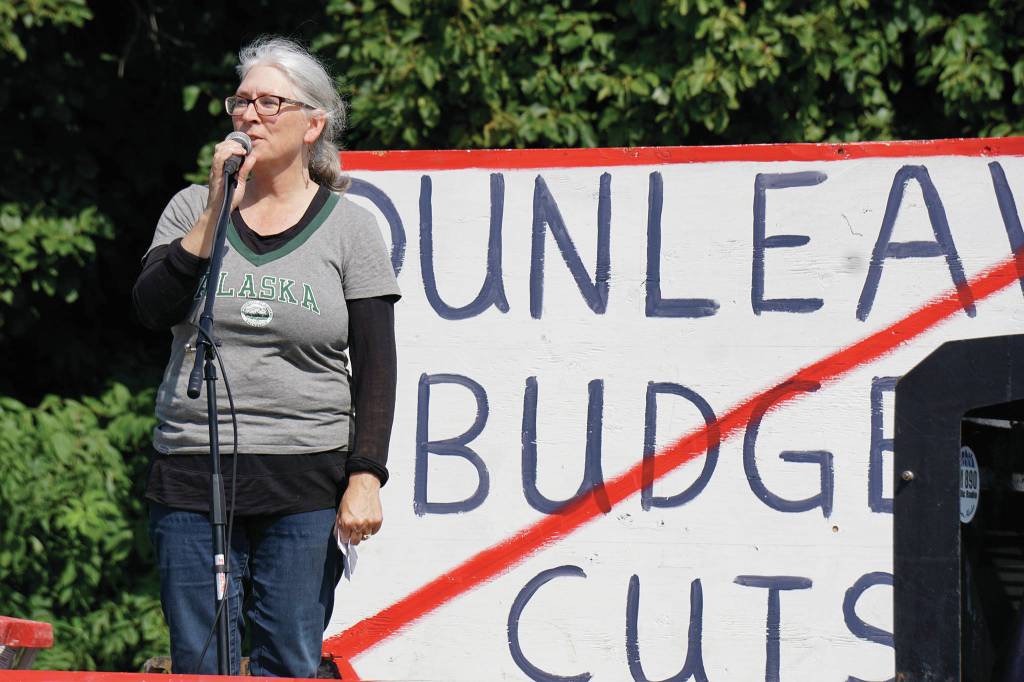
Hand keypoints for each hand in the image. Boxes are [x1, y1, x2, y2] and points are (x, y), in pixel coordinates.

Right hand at [181, 138, 256, 258]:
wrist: (221, 211)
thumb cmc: (229, 198)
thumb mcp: (241, 182)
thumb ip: (245, 170)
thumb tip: (252, 157)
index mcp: (221, 168)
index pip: (223, 149)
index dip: (233, 144)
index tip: (245, 145)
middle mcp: (216, 167)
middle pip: (220, 147)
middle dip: (232, 143)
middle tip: (245, 146)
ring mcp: (215, 171)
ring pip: (219, 151)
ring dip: (231, 146)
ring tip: (243, 149)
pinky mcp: (216, 176)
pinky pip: (218, 160)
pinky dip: (228, 153)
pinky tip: (239, 154)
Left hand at [335, 472, 382, 545]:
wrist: (364, 486)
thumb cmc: (352, 496)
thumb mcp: (341, 511)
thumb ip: (340, 526)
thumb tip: (341, 537)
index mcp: (346, 522)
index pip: (345, 539)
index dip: (345, 536)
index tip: (347, 534)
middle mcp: (358, 524)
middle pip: (355, 541)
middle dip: (353, 537)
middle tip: (354, 531)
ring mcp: (369, 523)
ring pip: (365, 537)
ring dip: (363, 532)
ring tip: (362, 522)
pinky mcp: (377, 521)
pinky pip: (374, 531)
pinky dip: (371, 528)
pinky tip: (368, 520)